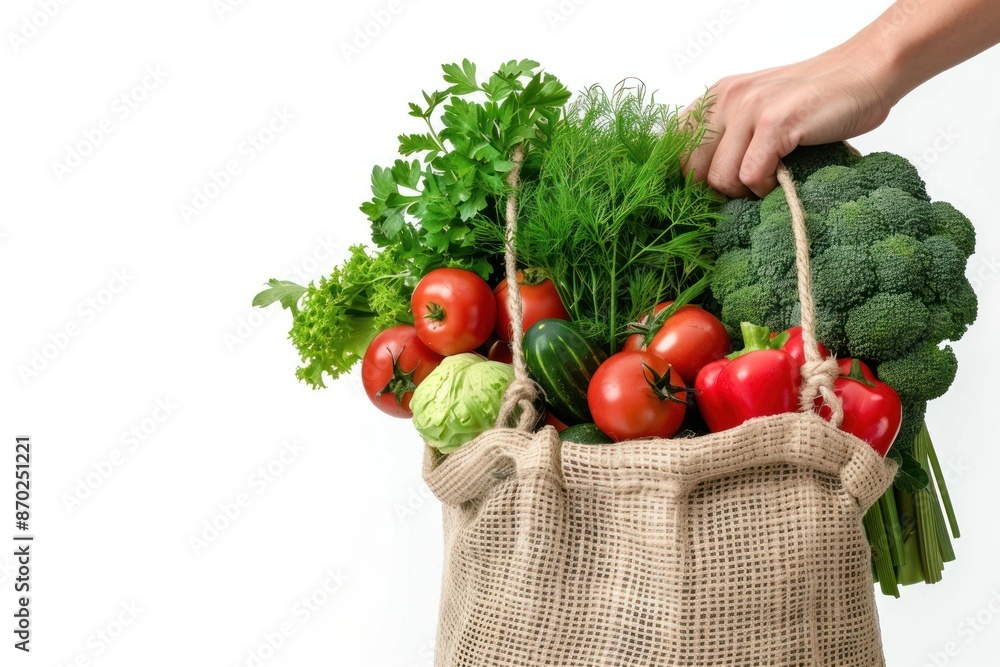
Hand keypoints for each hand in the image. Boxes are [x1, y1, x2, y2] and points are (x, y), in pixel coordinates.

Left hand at [683, 50, 893, 198]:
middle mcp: (725, 99)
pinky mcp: (775, 123)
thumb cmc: (811, 101)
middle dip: (714, 192)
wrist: (864, 73)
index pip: (673, 147)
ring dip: (742, 192)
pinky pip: (750, 176)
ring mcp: (749, 109)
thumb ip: (725, 134)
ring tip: (766, 182)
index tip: (704, 193)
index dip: (685, 178)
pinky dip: (763, 188)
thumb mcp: (755, 109)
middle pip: (692, 170)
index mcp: (715, 97)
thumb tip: (698, 181)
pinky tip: (780, 178)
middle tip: (742, 192)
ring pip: (719, 178)